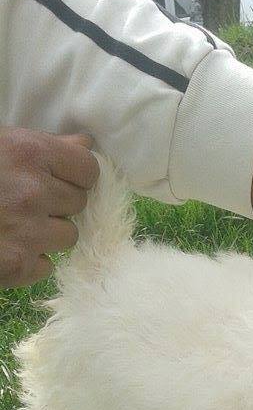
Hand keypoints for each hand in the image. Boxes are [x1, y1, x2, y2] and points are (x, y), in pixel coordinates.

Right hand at [0, 127, 98, 288]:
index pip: (88, 170)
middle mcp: (34, 192)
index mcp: (29, 153)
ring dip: (46, 233)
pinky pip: (45, 265)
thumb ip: (42, 147)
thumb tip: (86, 144)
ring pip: (67, 236)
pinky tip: (5, 247)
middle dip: (58, 203)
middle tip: (25, 200)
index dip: (75, 176)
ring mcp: (28, 232)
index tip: (59, 179)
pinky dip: (29, 260)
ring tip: (14, 224)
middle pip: (78, 203)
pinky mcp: (17, 266)